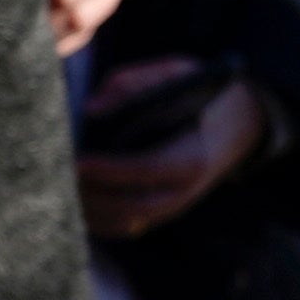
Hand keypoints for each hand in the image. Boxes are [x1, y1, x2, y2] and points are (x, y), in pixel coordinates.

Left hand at [75, 59, 267, 242]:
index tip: (79, 161)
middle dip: (92, 195)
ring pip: (127, 222)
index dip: (111, 170)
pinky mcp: (165, 209)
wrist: (239, 122)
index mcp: (193, 154)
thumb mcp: (176, 73)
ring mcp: (176, 204)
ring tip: (61, 190)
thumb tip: (92, 109)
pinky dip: (100, 221)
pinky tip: (76, 202)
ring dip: (91, 212)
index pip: (148, 169)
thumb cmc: (201, 92)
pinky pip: (129, 226)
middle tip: (59, 176)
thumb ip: (134, 83)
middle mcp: (186, 188)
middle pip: (132, 206)